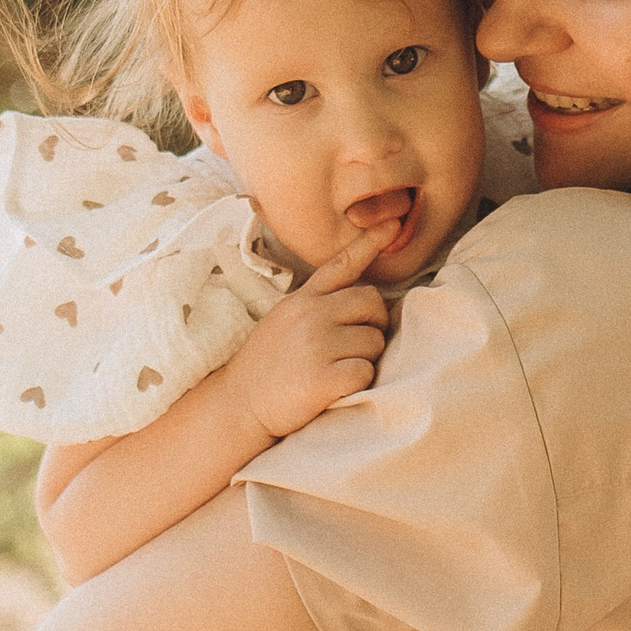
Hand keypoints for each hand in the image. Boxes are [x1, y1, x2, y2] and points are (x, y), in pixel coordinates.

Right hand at [225, 220, 392, 442]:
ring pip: (374, 341)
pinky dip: (358, 383)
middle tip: (352, 346)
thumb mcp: (284, 320)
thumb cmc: (269, 365)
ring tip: (335, 369)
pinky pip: (366, 372)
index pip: (341, 265)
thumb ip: (318, 304)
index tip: (394, 224)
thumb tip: (366, 299)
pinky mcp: (323, 378)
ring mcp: (316, 345)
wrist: (237, 406)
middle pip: (372, 303)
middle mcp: (310, 315)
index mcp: (302, 299)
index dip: (369, 243)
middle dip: (373, 324)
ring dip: (365, 358)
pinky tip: (335, 388)